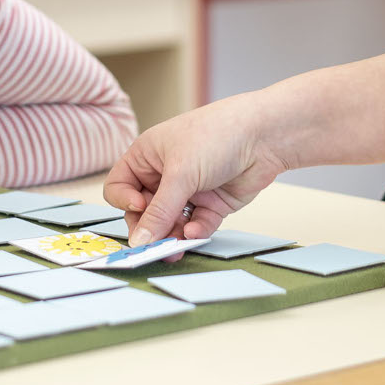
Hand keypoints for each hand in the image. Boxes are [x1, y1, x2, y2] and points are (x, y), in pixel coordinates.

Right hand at [103, 94, 290, 243]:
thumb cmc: (217, 135)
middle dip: (150, 229)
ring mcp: (188, 190)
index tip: (139, 207)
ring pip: (170, 223)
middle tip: (156, 246)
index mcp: (147, 156)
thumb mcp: (181, 173)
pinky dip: (195, 232)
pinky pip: (195, 226)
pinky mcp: (211, 204)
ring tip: (176, 249)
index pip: (120, 186)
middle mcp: (165, 174)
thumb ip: (159, 211)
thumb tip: (139, 241)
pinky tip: (196, 232)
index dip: (124, 201)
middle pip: (144, 212)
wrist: (264, 135)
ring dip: (171, 236)